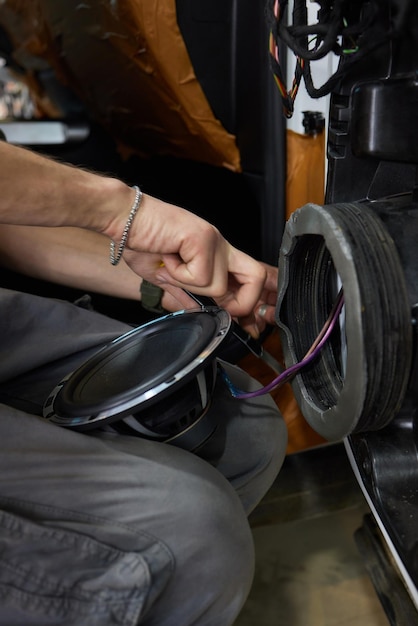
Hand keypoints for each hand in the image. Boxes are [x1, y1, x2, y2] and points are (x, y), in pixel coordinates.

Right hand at [122, 194, 269, 326]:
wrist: (122, 217)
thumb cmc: (141, 241)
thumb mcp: (165, 277)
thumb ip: (186, 295)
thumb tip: (203, 313)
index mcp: (215, 252)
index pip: (250, 277)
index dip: (245, 301)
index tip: (228, 315)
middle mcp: (219, 244)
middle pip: (256, 276)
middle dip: (242, 302)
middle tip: (212, 305)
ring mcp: (213, 239)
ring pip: (218, 285)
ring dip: (188, 284)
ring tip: (171, 265)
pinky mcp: (202, 237)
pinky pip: (200, 276)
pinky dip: (178, 275)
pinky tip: (167, 257)